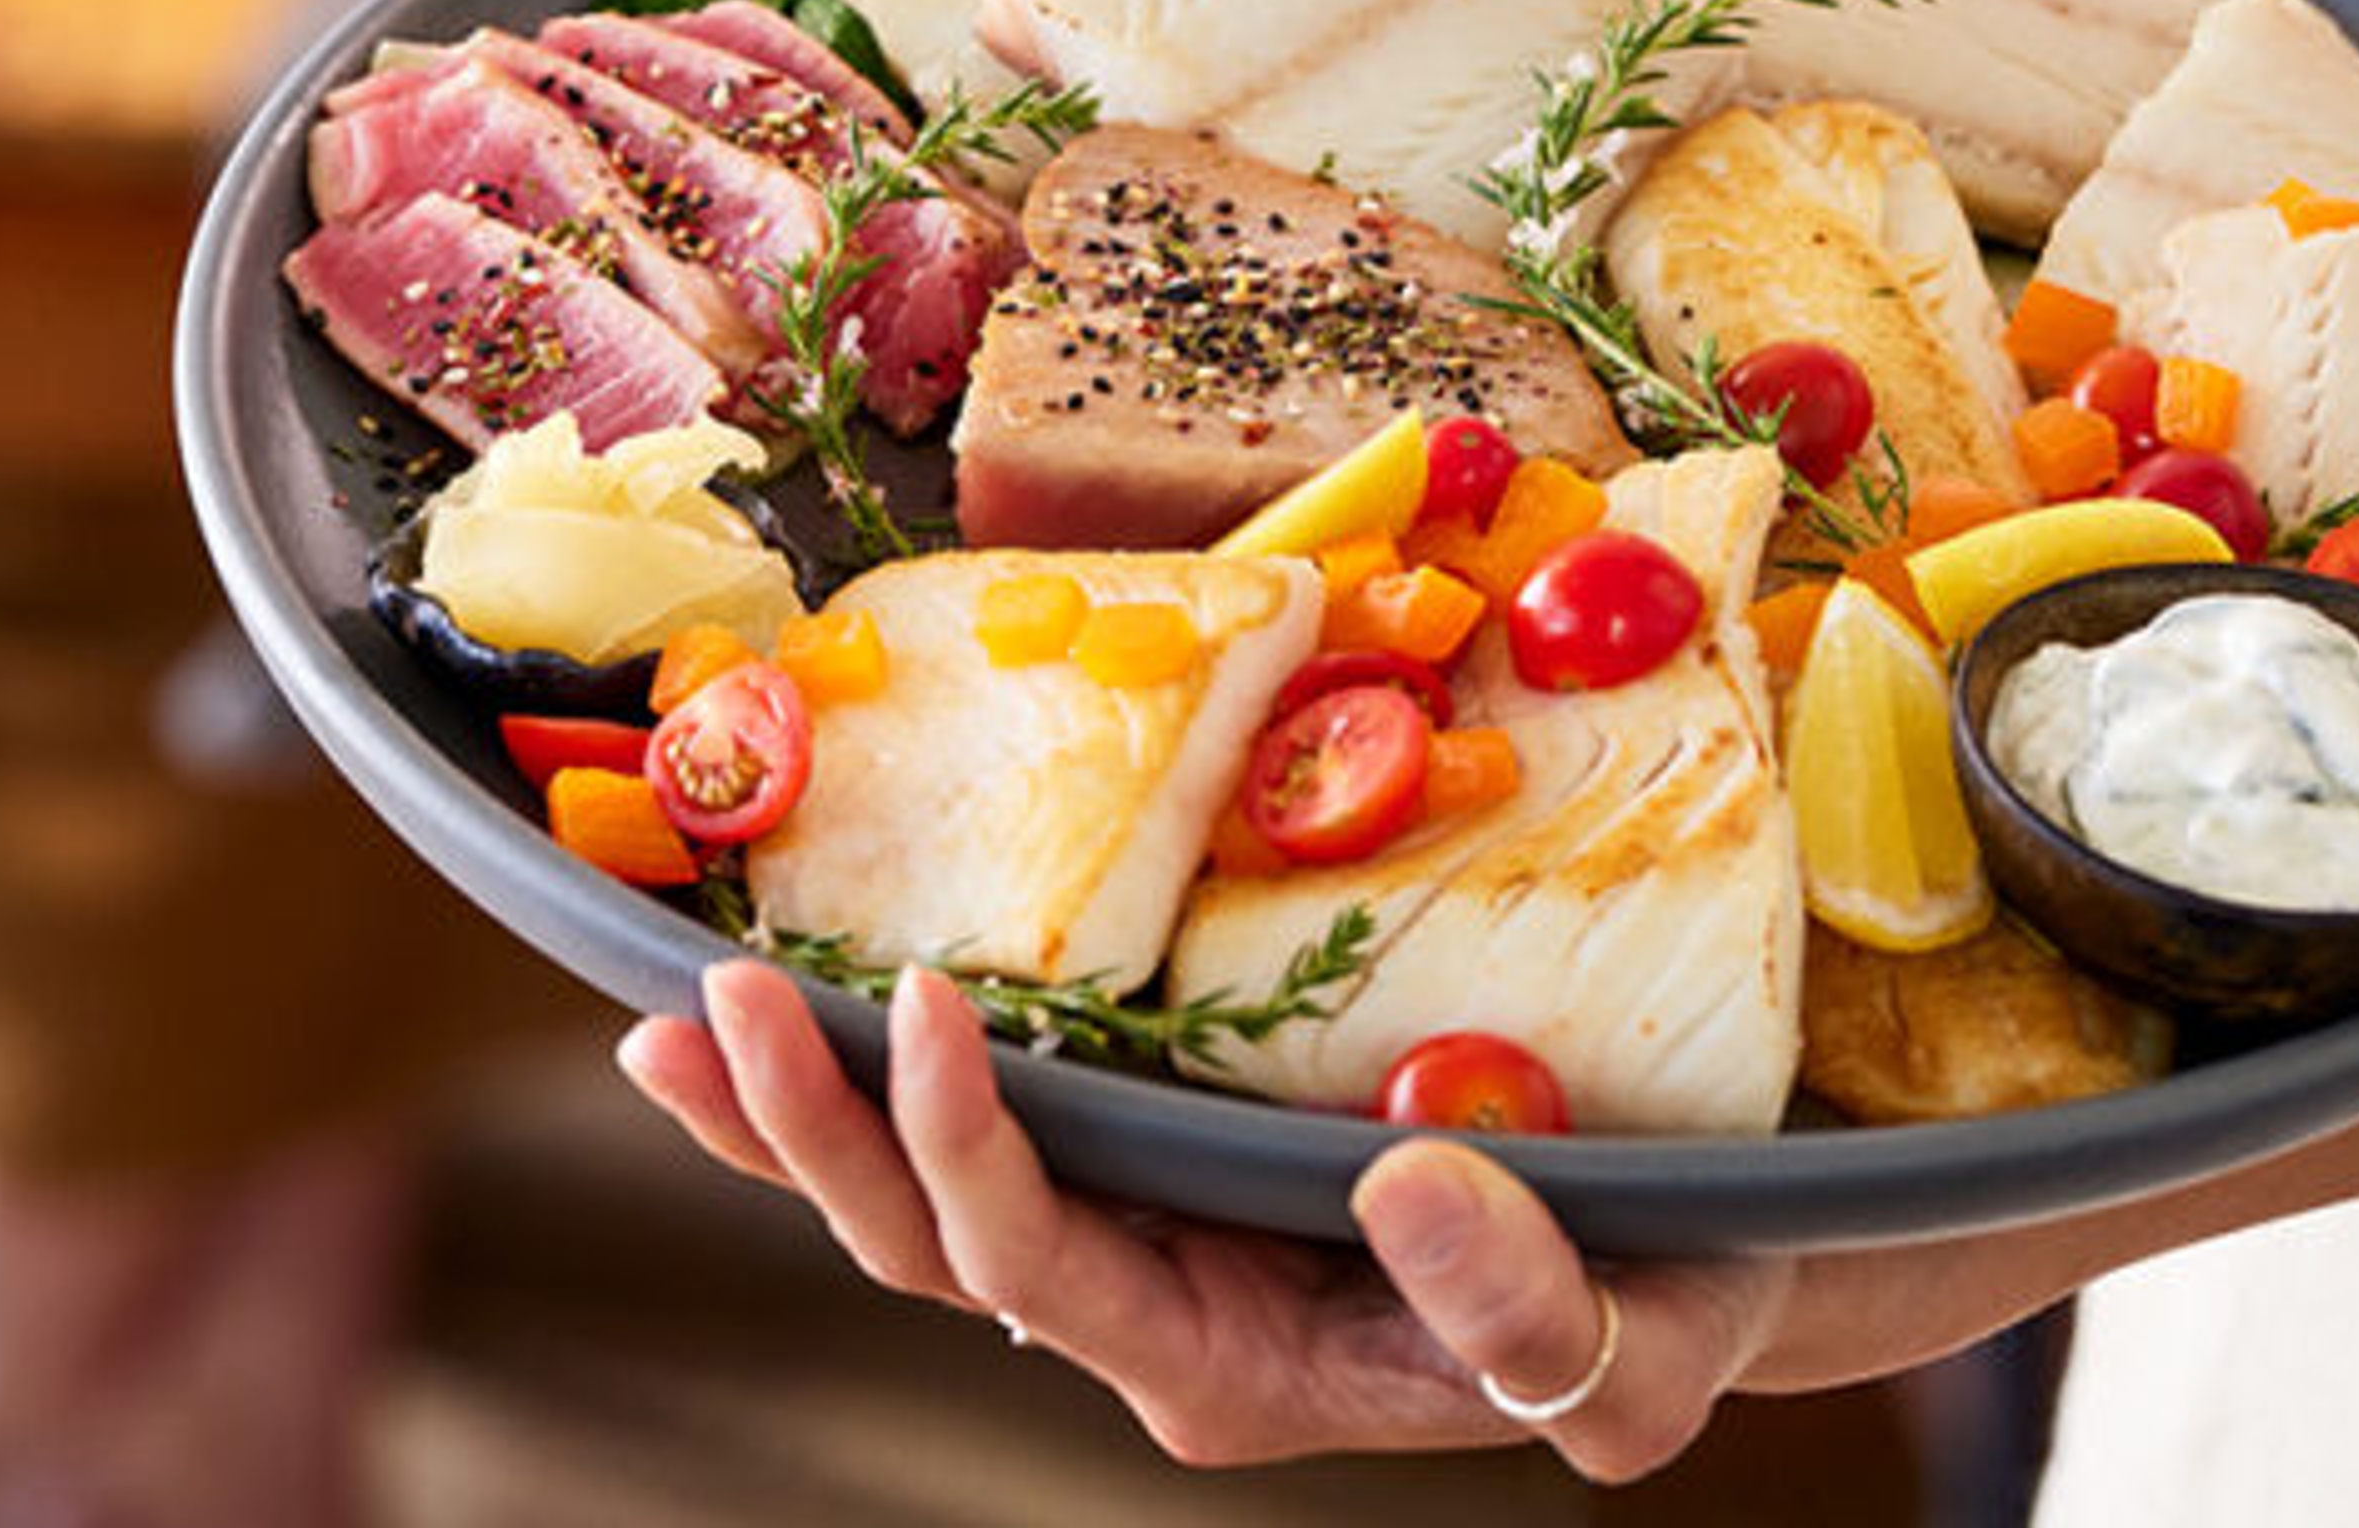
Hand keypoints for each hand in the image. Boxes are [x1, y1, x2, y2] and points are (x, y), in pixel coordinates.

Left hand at [621, 957, 1786, 1474]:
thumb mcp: (1639, 1347)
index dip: (966, 1153)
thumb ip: (1529, 1316)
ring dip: (792, 1111)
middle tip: (711, 995)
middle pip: (931, 1242)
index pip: (1047, 1273)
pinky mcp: (1153, 1159)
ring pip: (921, 1197)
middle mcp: (1154, 1313)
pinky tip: (768, 1013)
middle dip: (813, 1128)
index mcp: (1233, 1362)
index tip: (930, 1005)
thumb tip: (1405, 1191)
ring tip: (673, 1008)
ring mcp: (1141, 1238)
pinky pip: (975, 1134)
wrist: (1685, 1258)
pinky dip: (860, 1080)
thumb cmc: (1669, 1298)